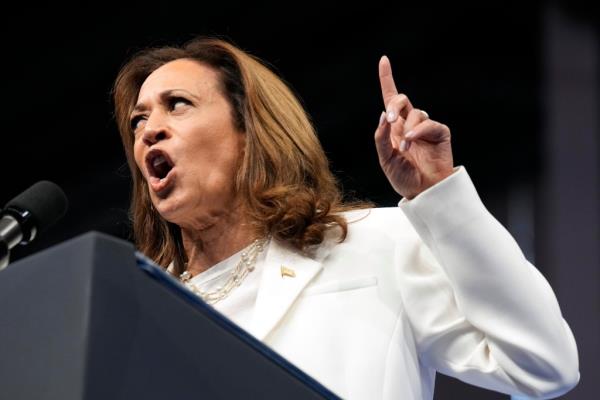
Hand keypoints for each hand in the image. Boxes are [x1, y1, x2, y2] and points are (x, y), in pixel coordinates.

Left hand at [374, 56, 453, 199]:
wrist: (423, 192)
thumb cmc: (404, 177)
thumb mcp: (385, 159)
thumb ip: (381, 138)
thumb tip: (383, 115)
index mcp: (394, 127)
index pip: (390, 99)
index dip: (387, 79)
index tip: (384, 60)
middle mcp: (409, 124)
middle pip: (402, 99)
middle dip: (394, 104)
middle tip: (389, 119)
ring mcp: (425, 127)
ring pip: (415, 112)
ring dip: (407, 128)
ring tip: (404, 147)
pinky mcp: (439, 133)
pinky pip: (429, 123)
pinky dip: (419, 130)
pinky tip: (412, 142)